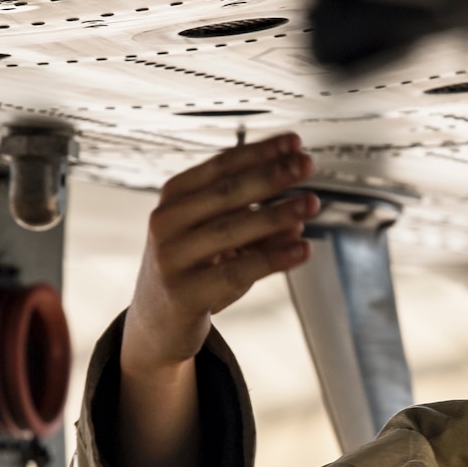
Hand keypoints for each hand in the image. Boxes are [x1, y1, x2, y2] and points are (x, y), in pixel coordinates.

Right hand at [125, 132, 317, 372]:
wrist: (156, 323)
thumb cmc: (193, 270)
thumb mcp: (222, 240)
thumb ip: (258, 224)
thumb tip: (299, 215)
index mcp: (174, 198)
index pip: (221, 166)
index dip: (260, 152)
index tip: (294, 143)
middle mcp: (166, 222)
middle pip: (226, 192)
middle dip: (271, 176)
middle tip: (306, 165)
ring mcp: (171, 257)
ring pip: (231, 229)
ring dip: (277, 214)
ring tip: (311, 204)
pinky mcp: (183, 292)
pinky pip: (236, 270)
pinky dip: (273, 258)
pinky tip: (302, 248)